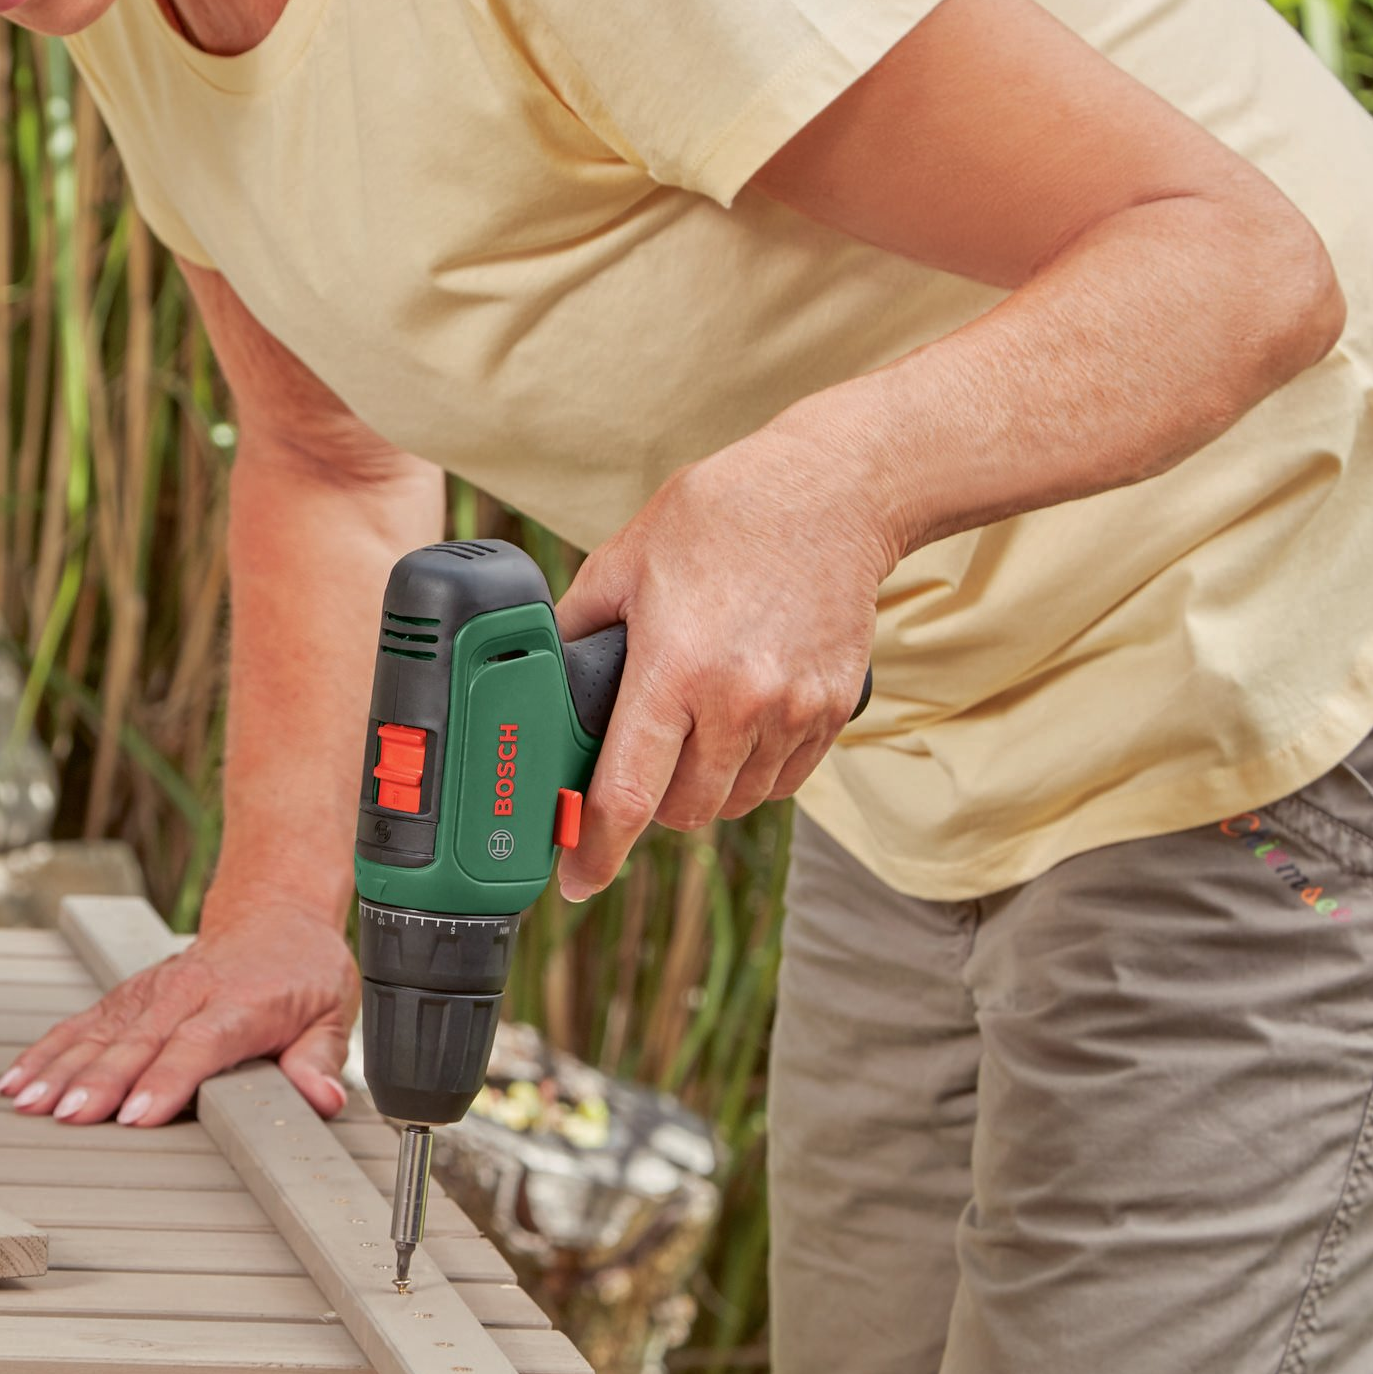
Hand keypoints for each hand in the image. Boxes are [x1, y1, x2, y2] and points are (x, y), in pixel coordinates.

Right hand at [0, 897, 356, 1125]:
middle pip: (138, 1041)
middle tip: (67, 1116)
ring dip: (61, 1067)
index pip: (199, 1044)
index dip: (166, 1079)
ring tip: (28, 1101)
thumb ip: (321, 1060)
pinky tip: (17, 1078)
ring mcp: (152, 991)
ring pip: (100, 1031)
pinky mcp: (127, 995)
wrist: (273, 911)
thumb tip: (321, 1099)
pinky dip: (47, 1050)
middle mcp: (189, 993)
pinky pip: (82, 1023)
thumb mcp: (333, 1013)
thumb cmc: (302, 969)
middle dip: (99, 1081)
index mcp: (241, 1003)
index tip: (137, 1112)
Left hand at [552, 428, 890, 899]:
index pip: (628, 794)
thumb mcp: (625, 558)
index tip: (576, 881)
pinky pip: (783, 781)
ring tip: (689, 736)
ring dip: (703, 790)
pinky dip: (753, 773)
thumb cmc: (723, 516)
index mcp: (674, 671)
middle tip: (634, 772)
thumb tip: (539, 673)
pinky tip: (737, 726)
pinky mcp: (830, 710)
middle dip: (649, 806)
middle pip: (682, 812)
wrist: (833, 493)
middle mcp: (738, 703)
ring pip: (734, 803)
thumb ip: (579, 625)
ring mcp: (792, 712)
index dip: (595, 851)